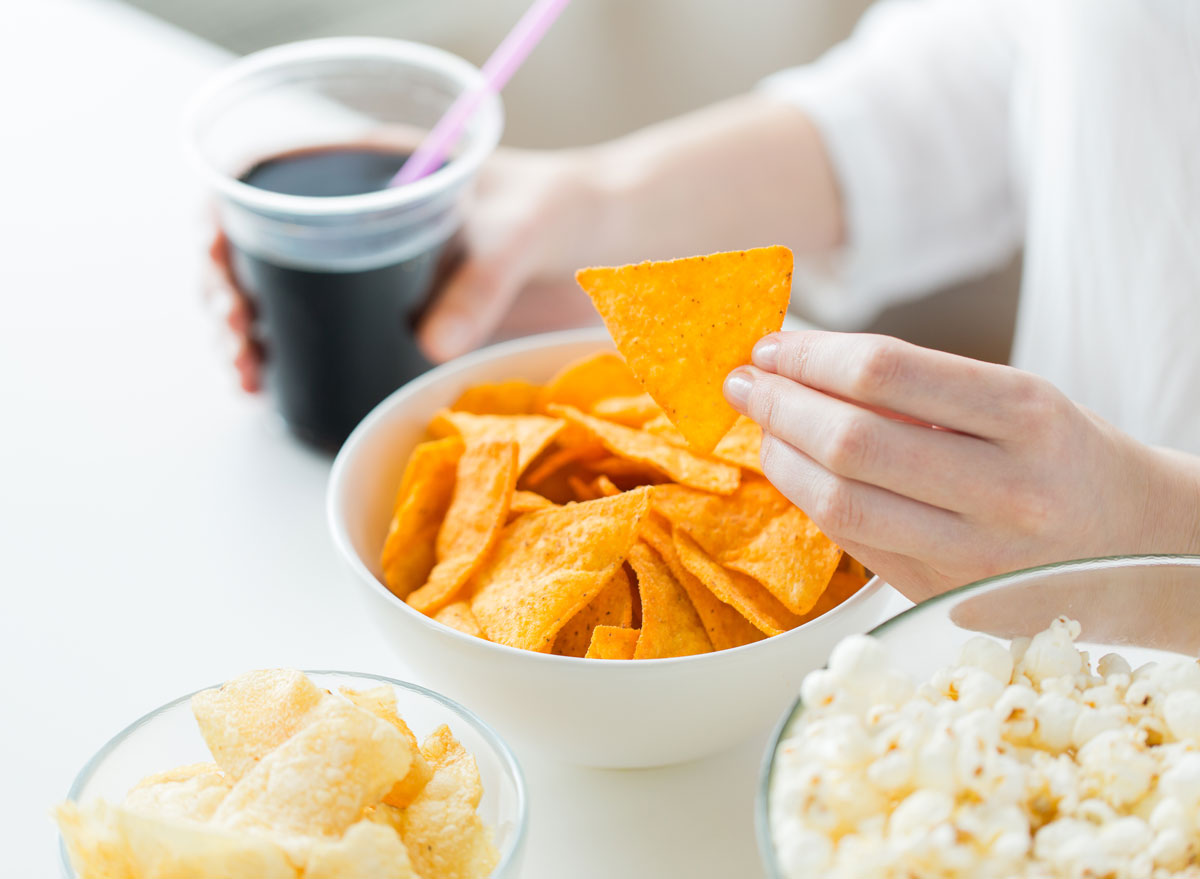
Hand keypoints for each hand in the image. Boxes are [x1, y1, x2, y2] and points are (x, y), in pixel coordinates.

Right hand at [205, 148, 600, 388]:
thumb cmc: (561, 208)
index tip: (217, 262)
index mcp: (373, 168)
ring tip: (247, 374)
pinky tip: (273, 384)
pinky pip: (324, 329)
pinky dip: (290, 355)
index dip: (223, 215)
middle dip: (227, 289)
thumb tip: (428, 346)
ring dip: (248, 330)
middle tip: (237, 340)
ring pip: (280, 291)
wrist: (605, 238)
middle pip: (257, 242)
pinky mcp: (390, 312)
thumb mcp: (522, 231)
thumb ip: (480, 281)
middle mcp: (356, 215)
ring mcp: (368, 265)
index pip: (268, 179)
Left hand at [723, 331, 1199, 602]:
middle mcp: (1006, 490)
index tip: (772, 346)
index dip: (810, 356)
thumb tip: (801, 366)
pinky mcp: (947, 598)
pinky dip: (811, 501)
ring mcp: (976, 556)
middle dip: (778, 404)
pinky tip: (796, 472)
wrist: (1131, 544)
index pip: (884, 373)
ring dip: (780, 457)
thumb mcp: (1015, 399)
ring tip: (761, 427)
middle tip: (745, 383)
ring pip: (840, 503)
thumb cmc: (1061, 456)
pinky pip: (853, 543)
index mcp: (1026, 416)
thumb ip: (916, 388)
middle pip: (850, 441)